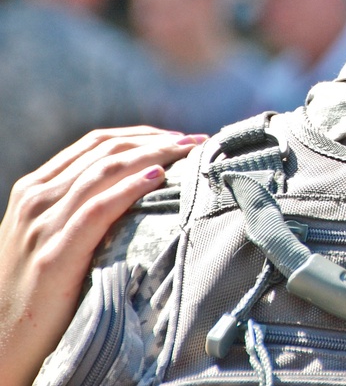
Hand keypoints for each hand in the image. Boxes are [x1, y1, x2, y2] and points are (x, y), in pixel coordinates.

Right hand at [0, 127, 205, 385]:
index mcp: (35, 188)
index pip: (96, 143)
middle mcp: (36, 199)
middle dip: (156, 141)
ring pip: (104, 172)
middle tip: (196, 141)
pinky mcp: (54, 256)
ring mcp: (42, 225)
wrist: (2, 341)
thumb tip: (143, 185)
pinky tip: (157, 178)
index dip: (141, 135)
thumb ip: (82, 206)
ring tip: (188, 153)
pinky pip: (96, 210)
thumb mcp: (53, 235)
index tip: (179, 136)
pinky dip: (129, 190)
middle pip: (105, 152)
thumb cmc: (39, 288)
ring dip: (153, 156)